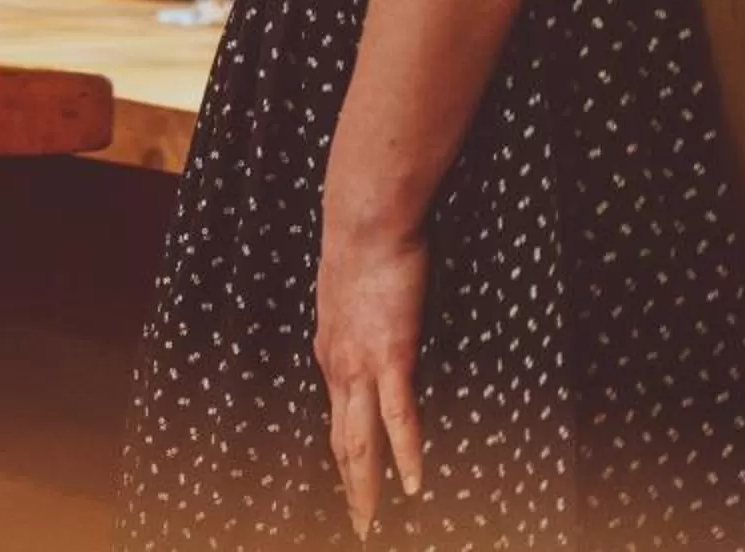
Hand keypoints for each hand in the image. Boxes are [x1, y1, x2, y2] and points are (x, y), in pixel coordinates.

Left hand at [315, 217, 426, 539]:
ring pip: (359, 440)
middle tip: (357, 526)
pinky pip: (398, 417)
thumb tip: (373, 326)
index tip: (352, 484)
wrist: (363, 223)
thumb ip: (361, 321)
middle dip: (349, 486)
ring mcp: (360, 365)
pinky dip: (406, 455)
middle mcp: (337, 367)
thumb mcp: (355, 296)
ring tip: (368, 523)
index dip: (345, 455)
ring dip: (365, 486)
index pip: (337, 417)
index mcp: (330, 354)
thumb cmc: (365, 251)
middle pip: (341, 441)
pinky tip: (414, 486)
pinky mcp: (391, 355)